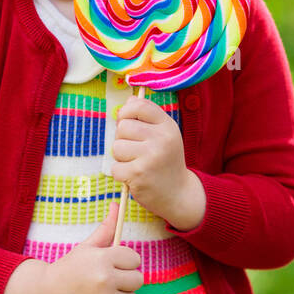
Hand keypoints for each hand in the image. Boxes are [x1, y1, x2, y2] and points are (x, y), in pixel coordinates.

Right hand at [39, 201, 142, 293]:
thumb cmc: (68, 268)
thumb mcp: (86, 247)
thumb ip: (106, 229)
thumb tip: (118, 205)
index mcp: (103, 259)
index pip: (134, 259)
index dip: (125, 262)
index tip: (113, 265)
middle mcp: (106, 280)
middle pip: (138, 279)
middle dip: (126, 279)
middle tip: (108, 280)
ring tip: (101, 293)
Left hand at [112, 94, 198, 227]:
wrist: (178, 194)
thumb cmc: (166, 161)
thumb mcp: (164, 135)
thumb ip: (147, 117)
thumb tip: (129, 99)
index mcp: (167, 126)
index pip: (139, 105)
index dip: (126, 111)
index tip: (126, 121)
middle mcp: (161, 139)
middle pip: (123, 127)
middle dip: (123, 139)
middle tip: (136, 151)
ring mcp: (150, 157)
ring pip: (116, 147)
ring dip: (121, 158)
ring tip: (136, 164)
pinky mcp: (138, 174)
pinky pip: (115, 168)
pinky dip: (120, 174)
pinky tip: (134, 177)